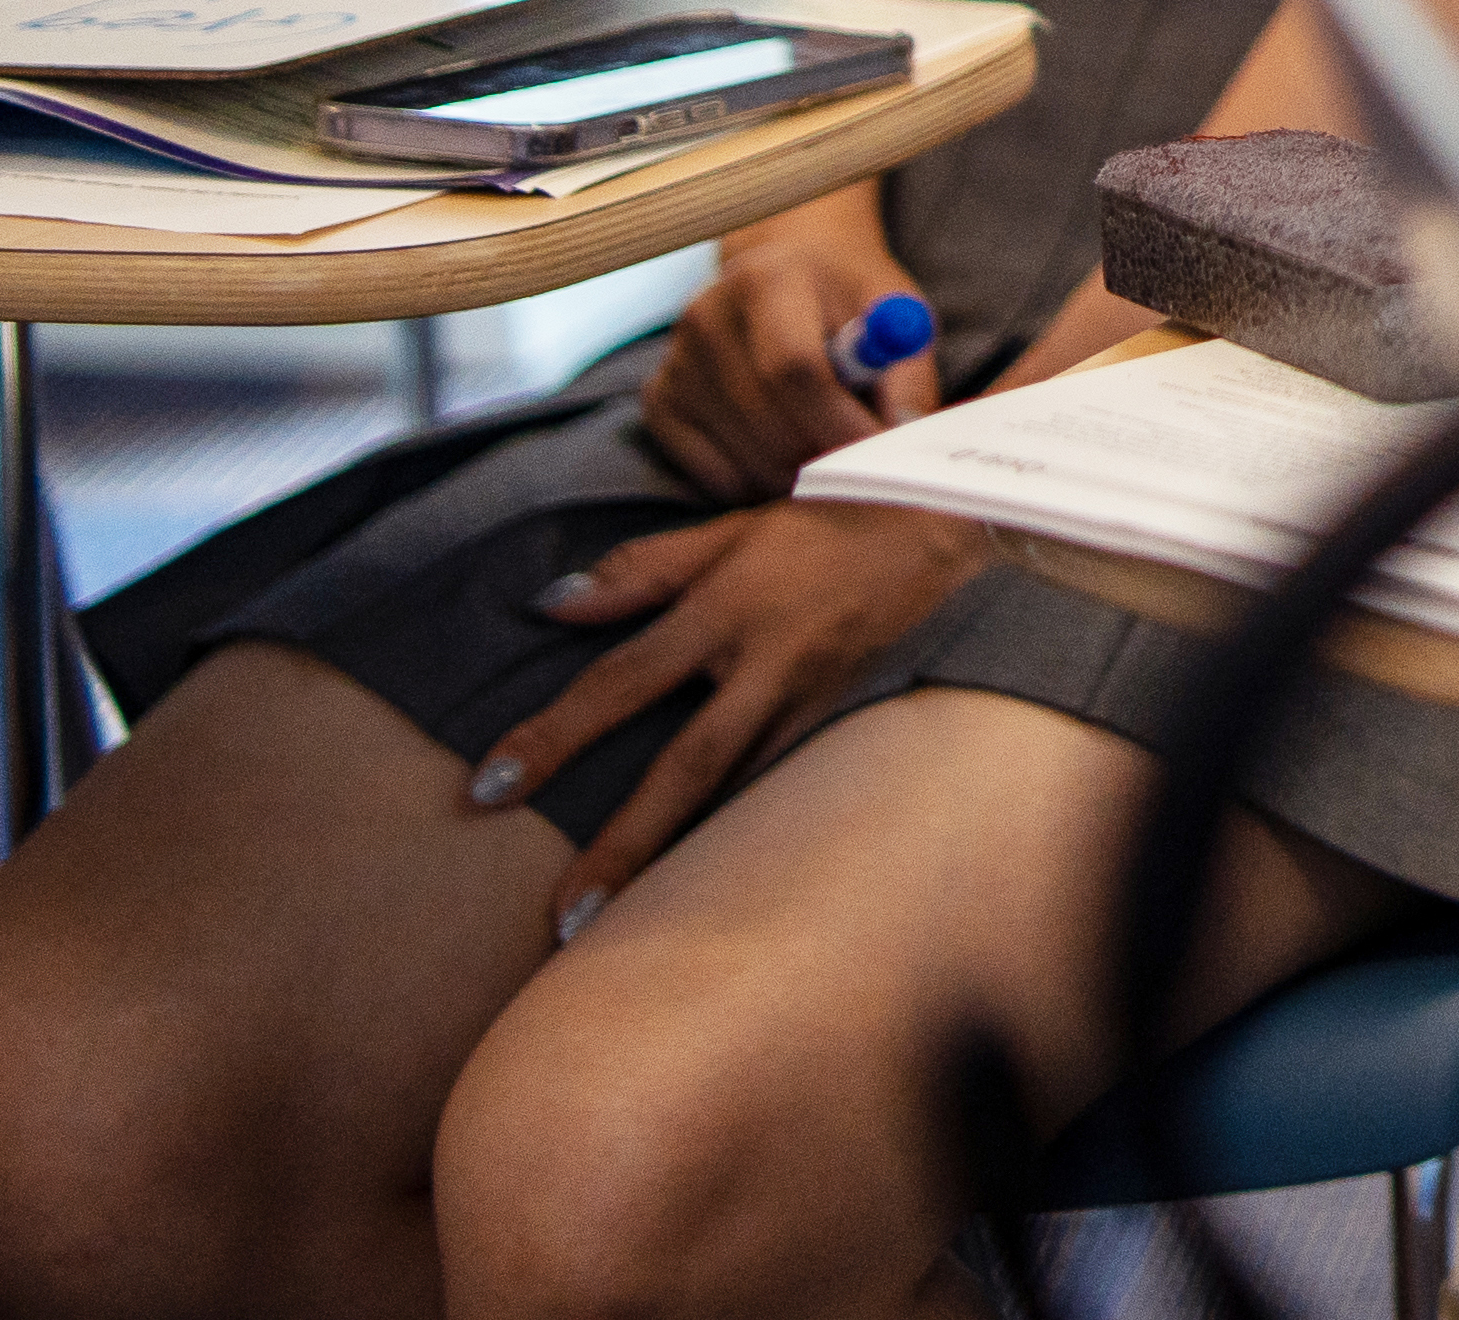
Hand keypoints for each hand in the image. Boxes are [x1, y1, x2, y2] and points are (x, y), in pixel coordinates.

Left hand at [469, 499, 989, 927]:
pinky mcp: (863, 728)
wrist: (972, 523)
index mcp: (730, 607)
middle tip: (562, 918)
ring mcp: (824, 704)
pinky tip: (722, 898)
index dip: (552, 734)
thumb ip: (645, 570)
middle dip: (621, 844)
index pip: (621, 679)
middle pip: (684, 767)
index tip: (485, 787)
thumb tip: (548, 603)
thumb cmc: (841, 524)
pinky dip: (755, 847)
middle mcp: (771, 664)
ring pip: (745, 798)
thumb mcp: (740, 528)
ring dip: (685, 866)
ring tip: (625, 934)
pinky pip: (797, 795)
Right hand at [644, 199, 938, 499]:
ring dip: (795, 476)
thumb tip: (904, 433)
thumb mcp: (894, 310)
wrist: (786, 272)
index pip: (795, 369)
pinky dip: (757, 484)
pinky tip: (786, 452)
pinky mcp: (659, 401)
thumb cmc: (849, 298)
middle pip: (766, 421)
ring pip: (741, 458)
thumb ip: (905, 370)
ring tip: (829, 448)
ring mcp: (676, 360)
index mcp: (770, 277)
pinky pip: (711, 475)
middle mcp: (708, 315)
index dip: (839, 423)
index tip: (877, 455)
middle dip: (823, 457)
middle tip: (863, 468)